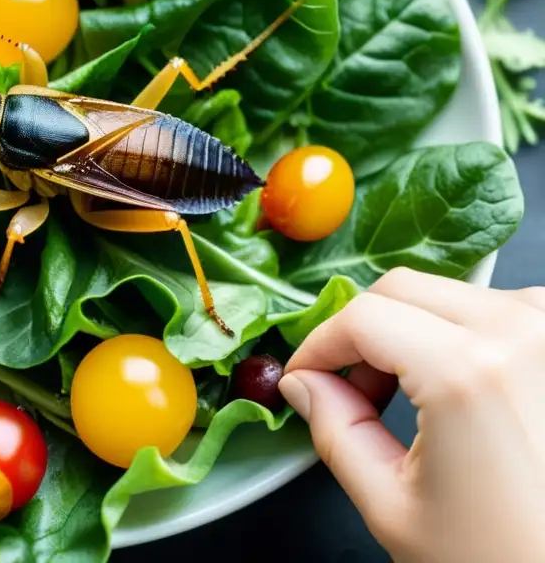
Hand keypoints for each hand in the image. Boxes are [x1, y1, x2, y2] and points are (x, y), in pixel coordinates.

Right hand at [279, 267, 544, 562]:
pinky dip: (459, 333)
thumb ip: (335, 431)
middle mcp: (520, 334)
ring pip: (448, 293)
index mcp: (467, 372)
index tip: (304, 375)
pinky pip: (499, 310)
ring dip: (409, 329)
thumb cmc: (505, 560)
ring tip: (400, 391)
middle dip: (357, 333)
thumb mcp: (392, 507)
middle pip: (401, 289)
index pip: (362, 318)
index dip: (318, 345)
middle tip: (344, 387)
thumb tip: (305, 384)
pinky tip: (449, 384)